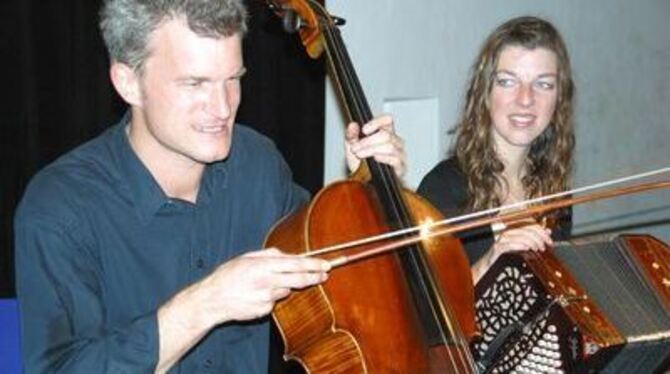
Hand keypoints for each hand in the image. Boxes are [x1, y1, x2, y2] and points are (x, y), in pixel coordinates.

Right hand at [199, 248, 329, 323]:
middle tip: (324, 275)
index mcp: (263, 265)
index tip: (326, 265)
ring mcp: (267, 297)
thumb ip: (269, 254)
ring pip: (286, 290)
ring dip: (284, 286)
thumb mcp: (246, 257)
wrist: (212, 300)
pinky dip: (270, 297)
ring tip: (264, 283)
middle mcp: (268, 281)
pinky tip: (256, 295)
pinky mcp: (264, 310)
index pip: (296, 263)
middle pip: (299, 279)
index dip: (313, 265)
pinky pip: (274, 301)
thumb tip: (287, 254)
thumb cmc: (228, 275)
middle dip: (314, 277)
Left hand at [345, 114, 405, 177]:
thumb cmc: (362, 165)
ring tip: (360, 154)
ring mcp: (400, 154)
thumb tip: (352, 125)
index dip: (377, 122)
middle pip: (386, 134)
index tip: (364, 130)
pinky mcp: (401, 167)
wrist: (365, 184)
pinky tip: (374, 159)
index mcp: (386, 133)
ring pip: (389, 146)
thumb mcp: (352, 148)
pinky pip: (395, 159)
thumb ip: (351, 136)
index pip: (387, 120)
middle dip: (368, 141)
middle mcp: (395, 142)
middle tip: (355, 148)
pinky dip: (383, 158)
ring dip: (371, 150)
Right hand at [491, 223, 552, 260]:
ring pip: (520, 235)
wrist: (490, 266)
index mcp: (514, 230)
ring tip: (537, 249)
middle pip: (527, 229)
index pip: (531, 224)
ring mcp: (502, 239)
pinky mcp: (497, 247)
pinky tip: (526, 248)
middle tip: (544, 246)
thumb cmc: (506, 256)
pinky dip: (519, 245)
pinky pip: (510, 244)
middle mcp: (508, 232)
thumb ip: (535, 238)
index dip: (542, 231)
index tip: (549, 240)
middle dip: (539, 238)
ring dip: (532, 242)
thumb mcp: (523, 246)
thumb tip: (547, 231)